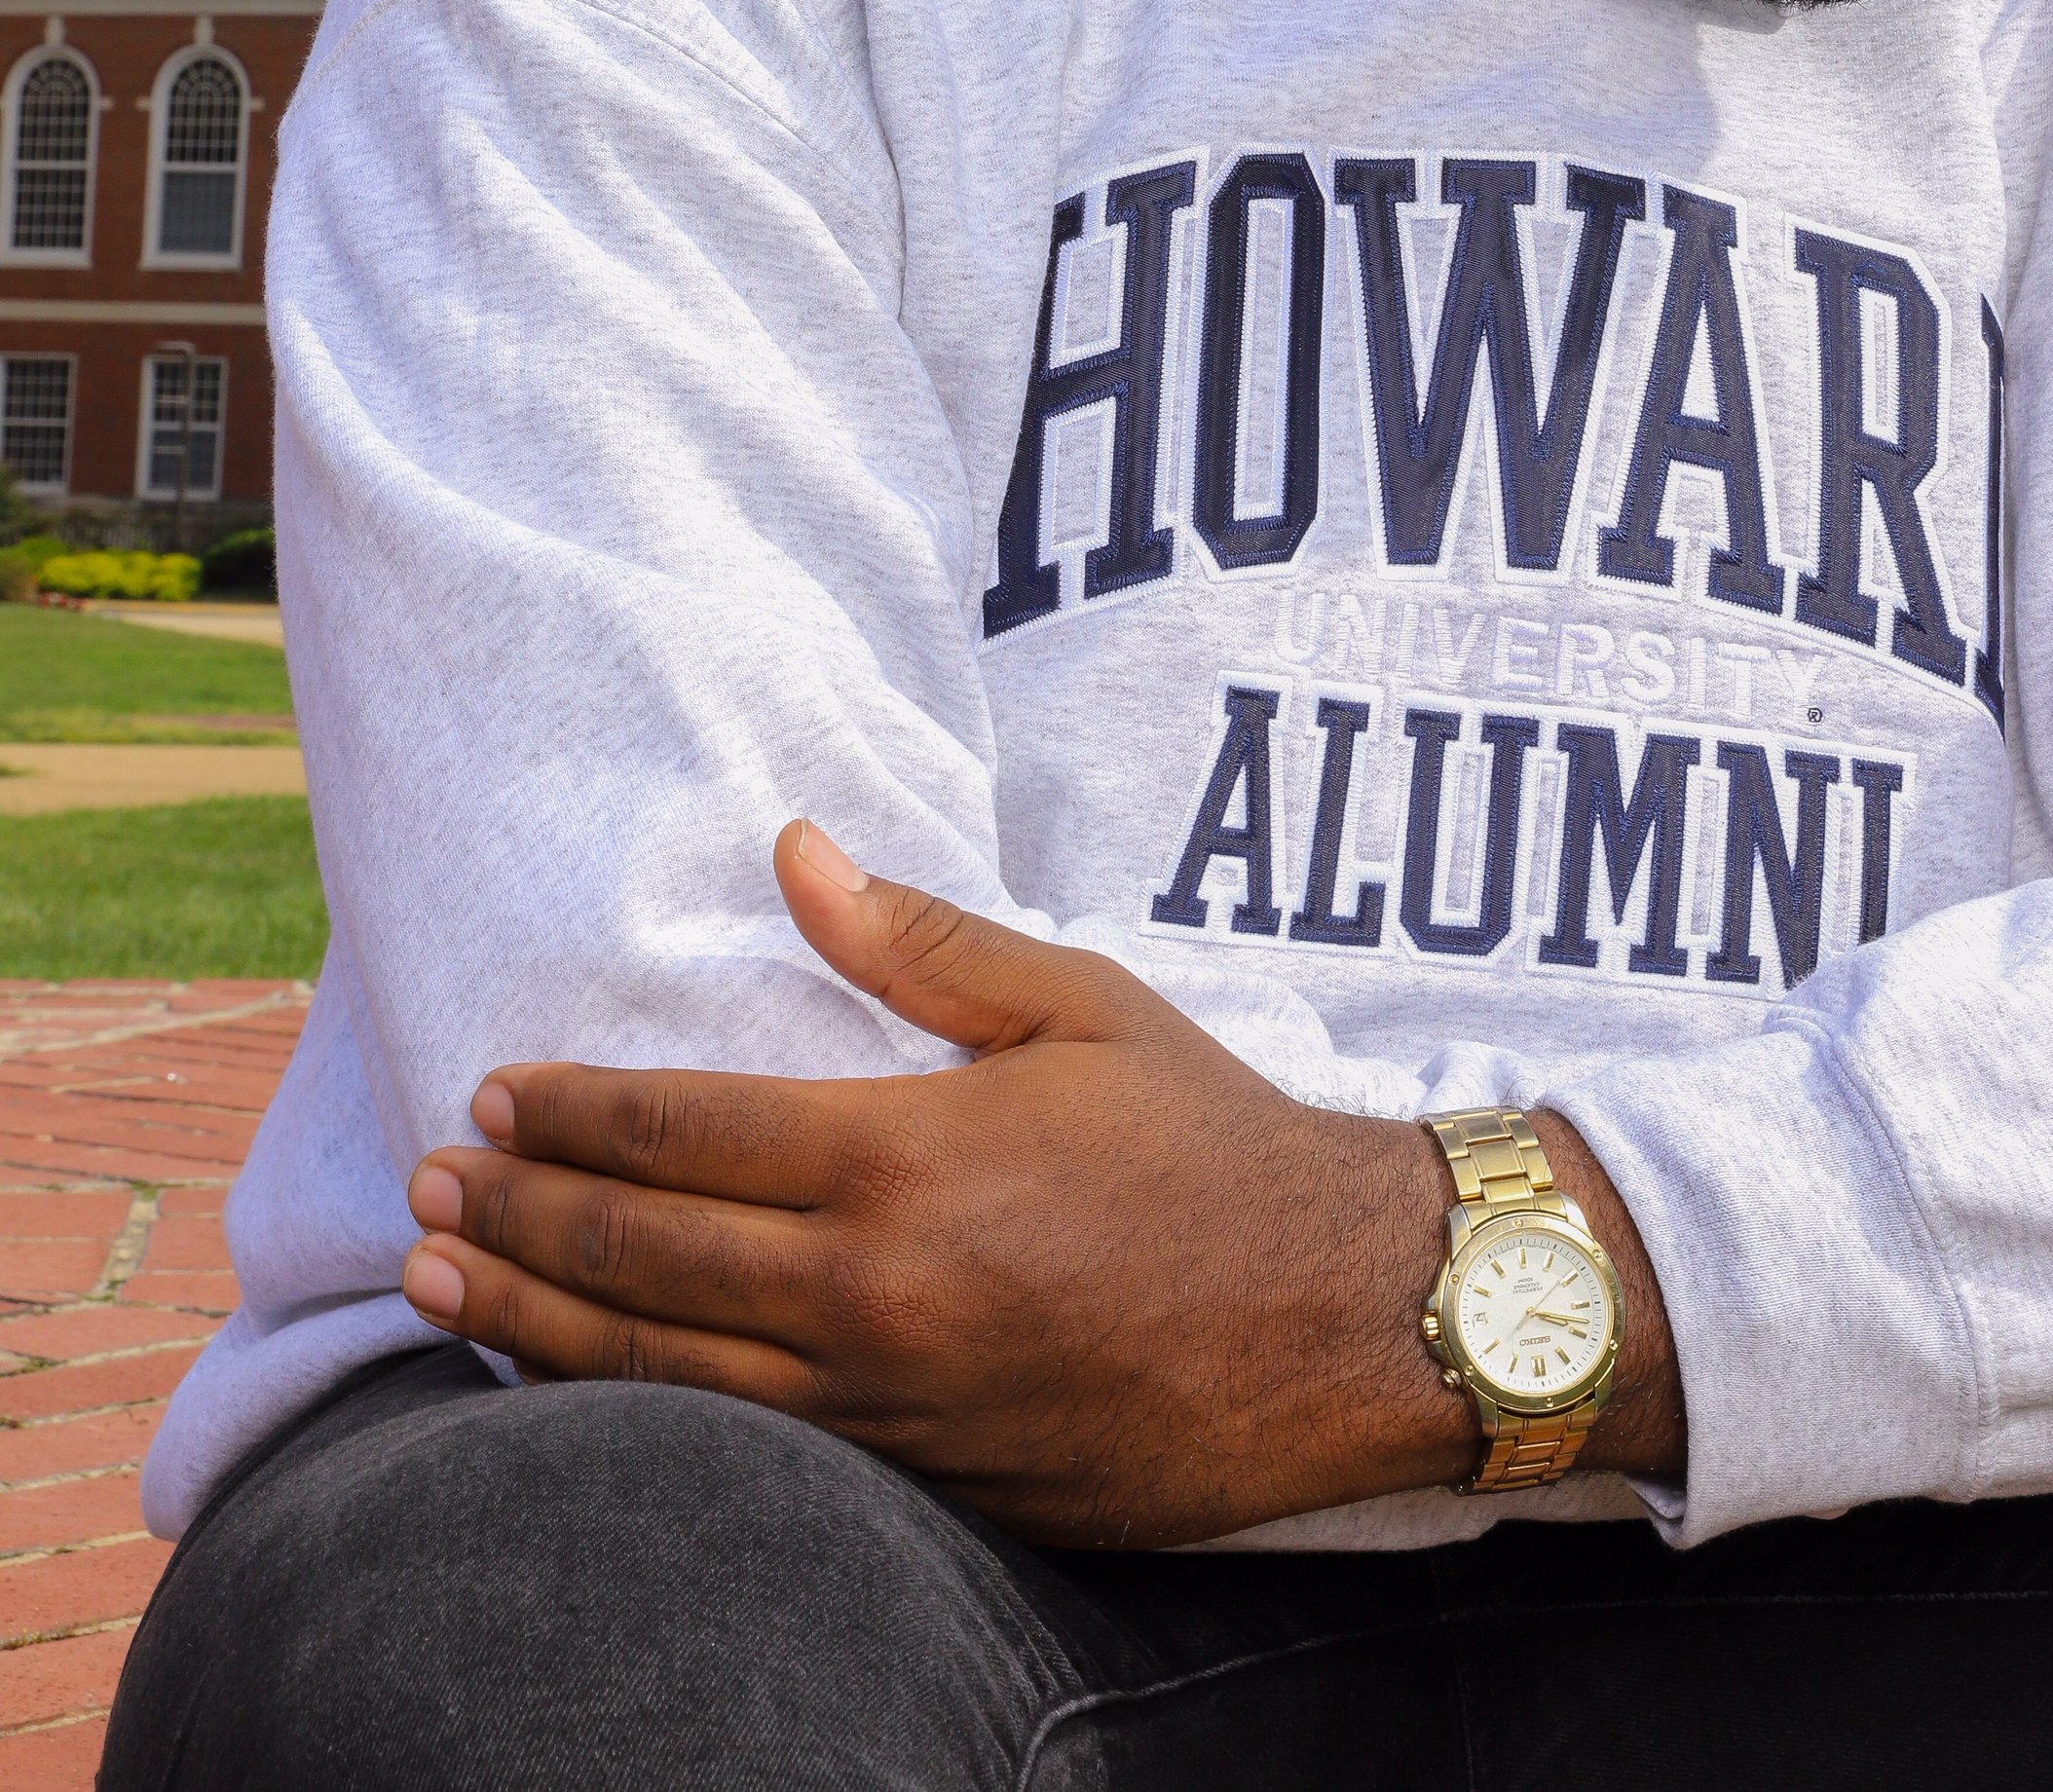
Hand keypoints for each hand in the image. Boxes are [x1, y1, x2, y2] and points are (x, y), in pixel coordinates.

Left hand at [401, 824, 1682, 1545]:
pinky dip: (635, 1413)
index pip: (681, 1132)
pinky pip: (739, 1452)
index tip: (492, 1093)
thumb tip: (794, 851)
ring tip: (439, 1288)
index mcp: (907, 1157)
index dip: (570, 1114)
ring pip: (659, 1374)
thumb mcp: (1081, 1004)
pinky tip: (575, 1388)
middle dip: (515, 1216)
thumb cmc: (1213, 1142)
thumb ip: (921, 939)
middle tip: (426, 1188)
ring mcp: (891, 1407)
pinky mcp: (923, 1484)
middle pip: (640, 1254)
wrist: (1343, 1323)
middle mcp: (875, 1293)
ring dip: (533, 1323)